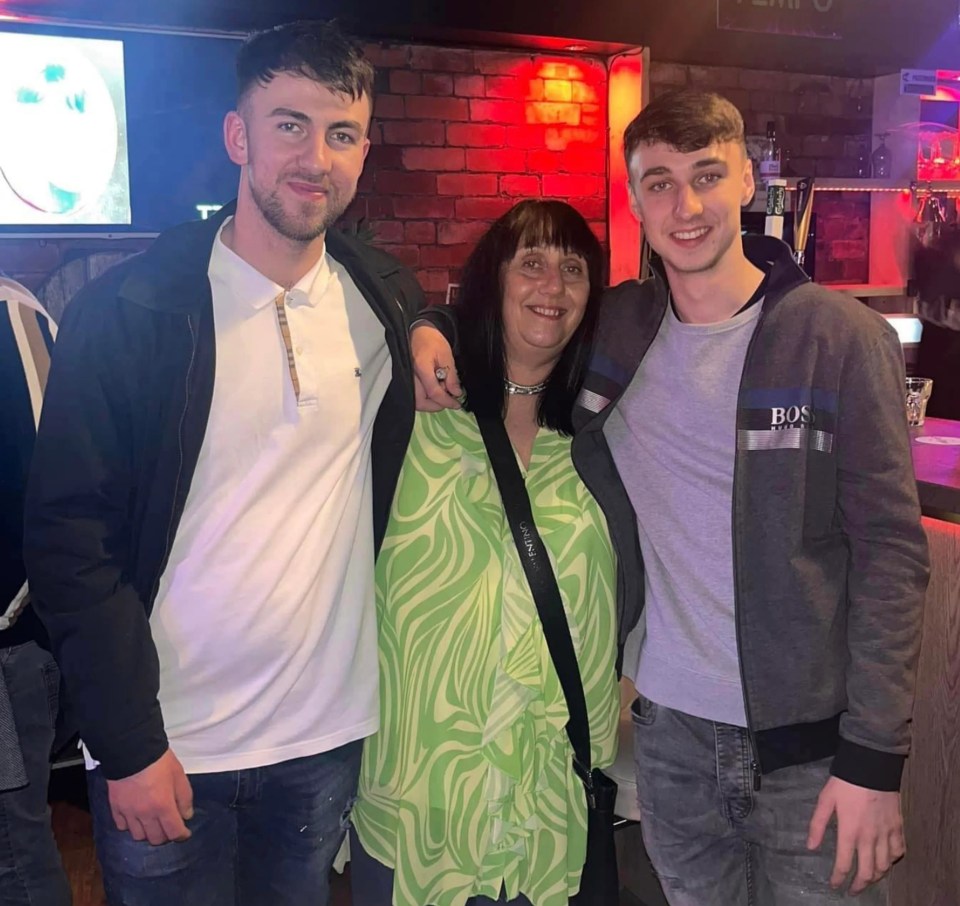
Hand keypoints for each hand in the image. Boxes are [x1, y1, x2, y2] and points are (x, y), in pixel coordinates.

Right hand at [107, 748, 193, 844]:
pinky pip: (121, 826)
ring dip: (147, 833)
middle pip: (155, 839)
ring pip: (138, 836)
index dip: (181, 836)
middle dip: (165, 836)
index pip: (174, 832)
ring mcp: (128, 813)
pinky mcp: (115, 807)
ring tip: (152, 823)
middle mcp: (145, 814)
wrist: (131, 750)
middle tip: (168, 826)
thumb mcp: (179, 776)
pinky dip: (129, 826)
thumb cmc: (159, 761)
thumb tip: (186, 815)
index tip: (184, 833)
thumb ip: (184, 798)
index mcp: (163, 806)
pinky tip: (135, 818)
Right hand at [411, 322, 461, 410]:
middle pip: (420, 402)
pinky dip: (424, 399)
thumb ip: (451, 376)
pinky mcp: (404, 380)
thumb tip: (456, 393)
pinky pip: (412, 396)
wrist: (417, 331)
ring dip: (429, 404)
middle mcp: (409, 375)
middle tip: (449, 402)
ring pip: (414, 402)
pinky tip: (433, 393)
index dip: (446, 401)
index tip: (457, 403)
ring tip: (442, 396)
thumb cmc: (432, 340)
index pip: (433, 392)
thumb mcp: (446, 355)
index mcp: (421, 367)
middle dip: (436, 406)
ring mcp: (405, 378)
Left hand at [807, 775, 904, 894]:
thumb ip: (817, 825)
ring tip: (868, 879)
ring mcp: (886, 833)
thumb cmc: (845, 783)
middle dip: (859, 885)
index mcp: (849, 831)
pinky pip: (899, 851)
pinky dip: (893, 860)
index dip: (838, 878)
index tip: (834, 885)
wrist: (871, 767)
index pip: (844, 864)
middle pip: (867, 871)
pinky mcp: (898, 827)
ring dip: (876, 876)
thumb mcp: (825, 800)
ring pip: (885, 865)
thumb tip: (810, 847)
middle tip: (853, 890)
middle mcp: (869, 837)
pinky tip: (886, 861)